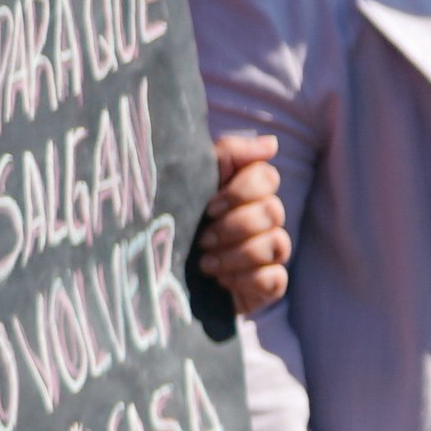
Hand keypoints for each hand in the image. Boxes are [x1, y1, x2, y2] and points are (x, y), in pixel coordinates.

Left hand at [190, 127, 290, 324]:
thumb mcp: (189, 182)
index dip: (243, 191)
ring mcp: (269, 253)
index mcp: (244, 192)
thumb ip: (227, 156)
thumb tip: (272, 144)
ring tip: (205, 264)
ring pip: (277, 245)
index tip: (210, 207)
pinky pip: (274, 279)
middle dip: (235, 227)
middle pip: (273, 211)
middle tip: (203, 239)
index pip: (267, 177)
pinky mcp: (268, 285)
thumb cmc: (171, 223)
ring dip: (238, 255)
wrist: (153, 280)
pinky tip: (222, 282)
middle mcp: (263, 220)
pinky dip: (247, 280)